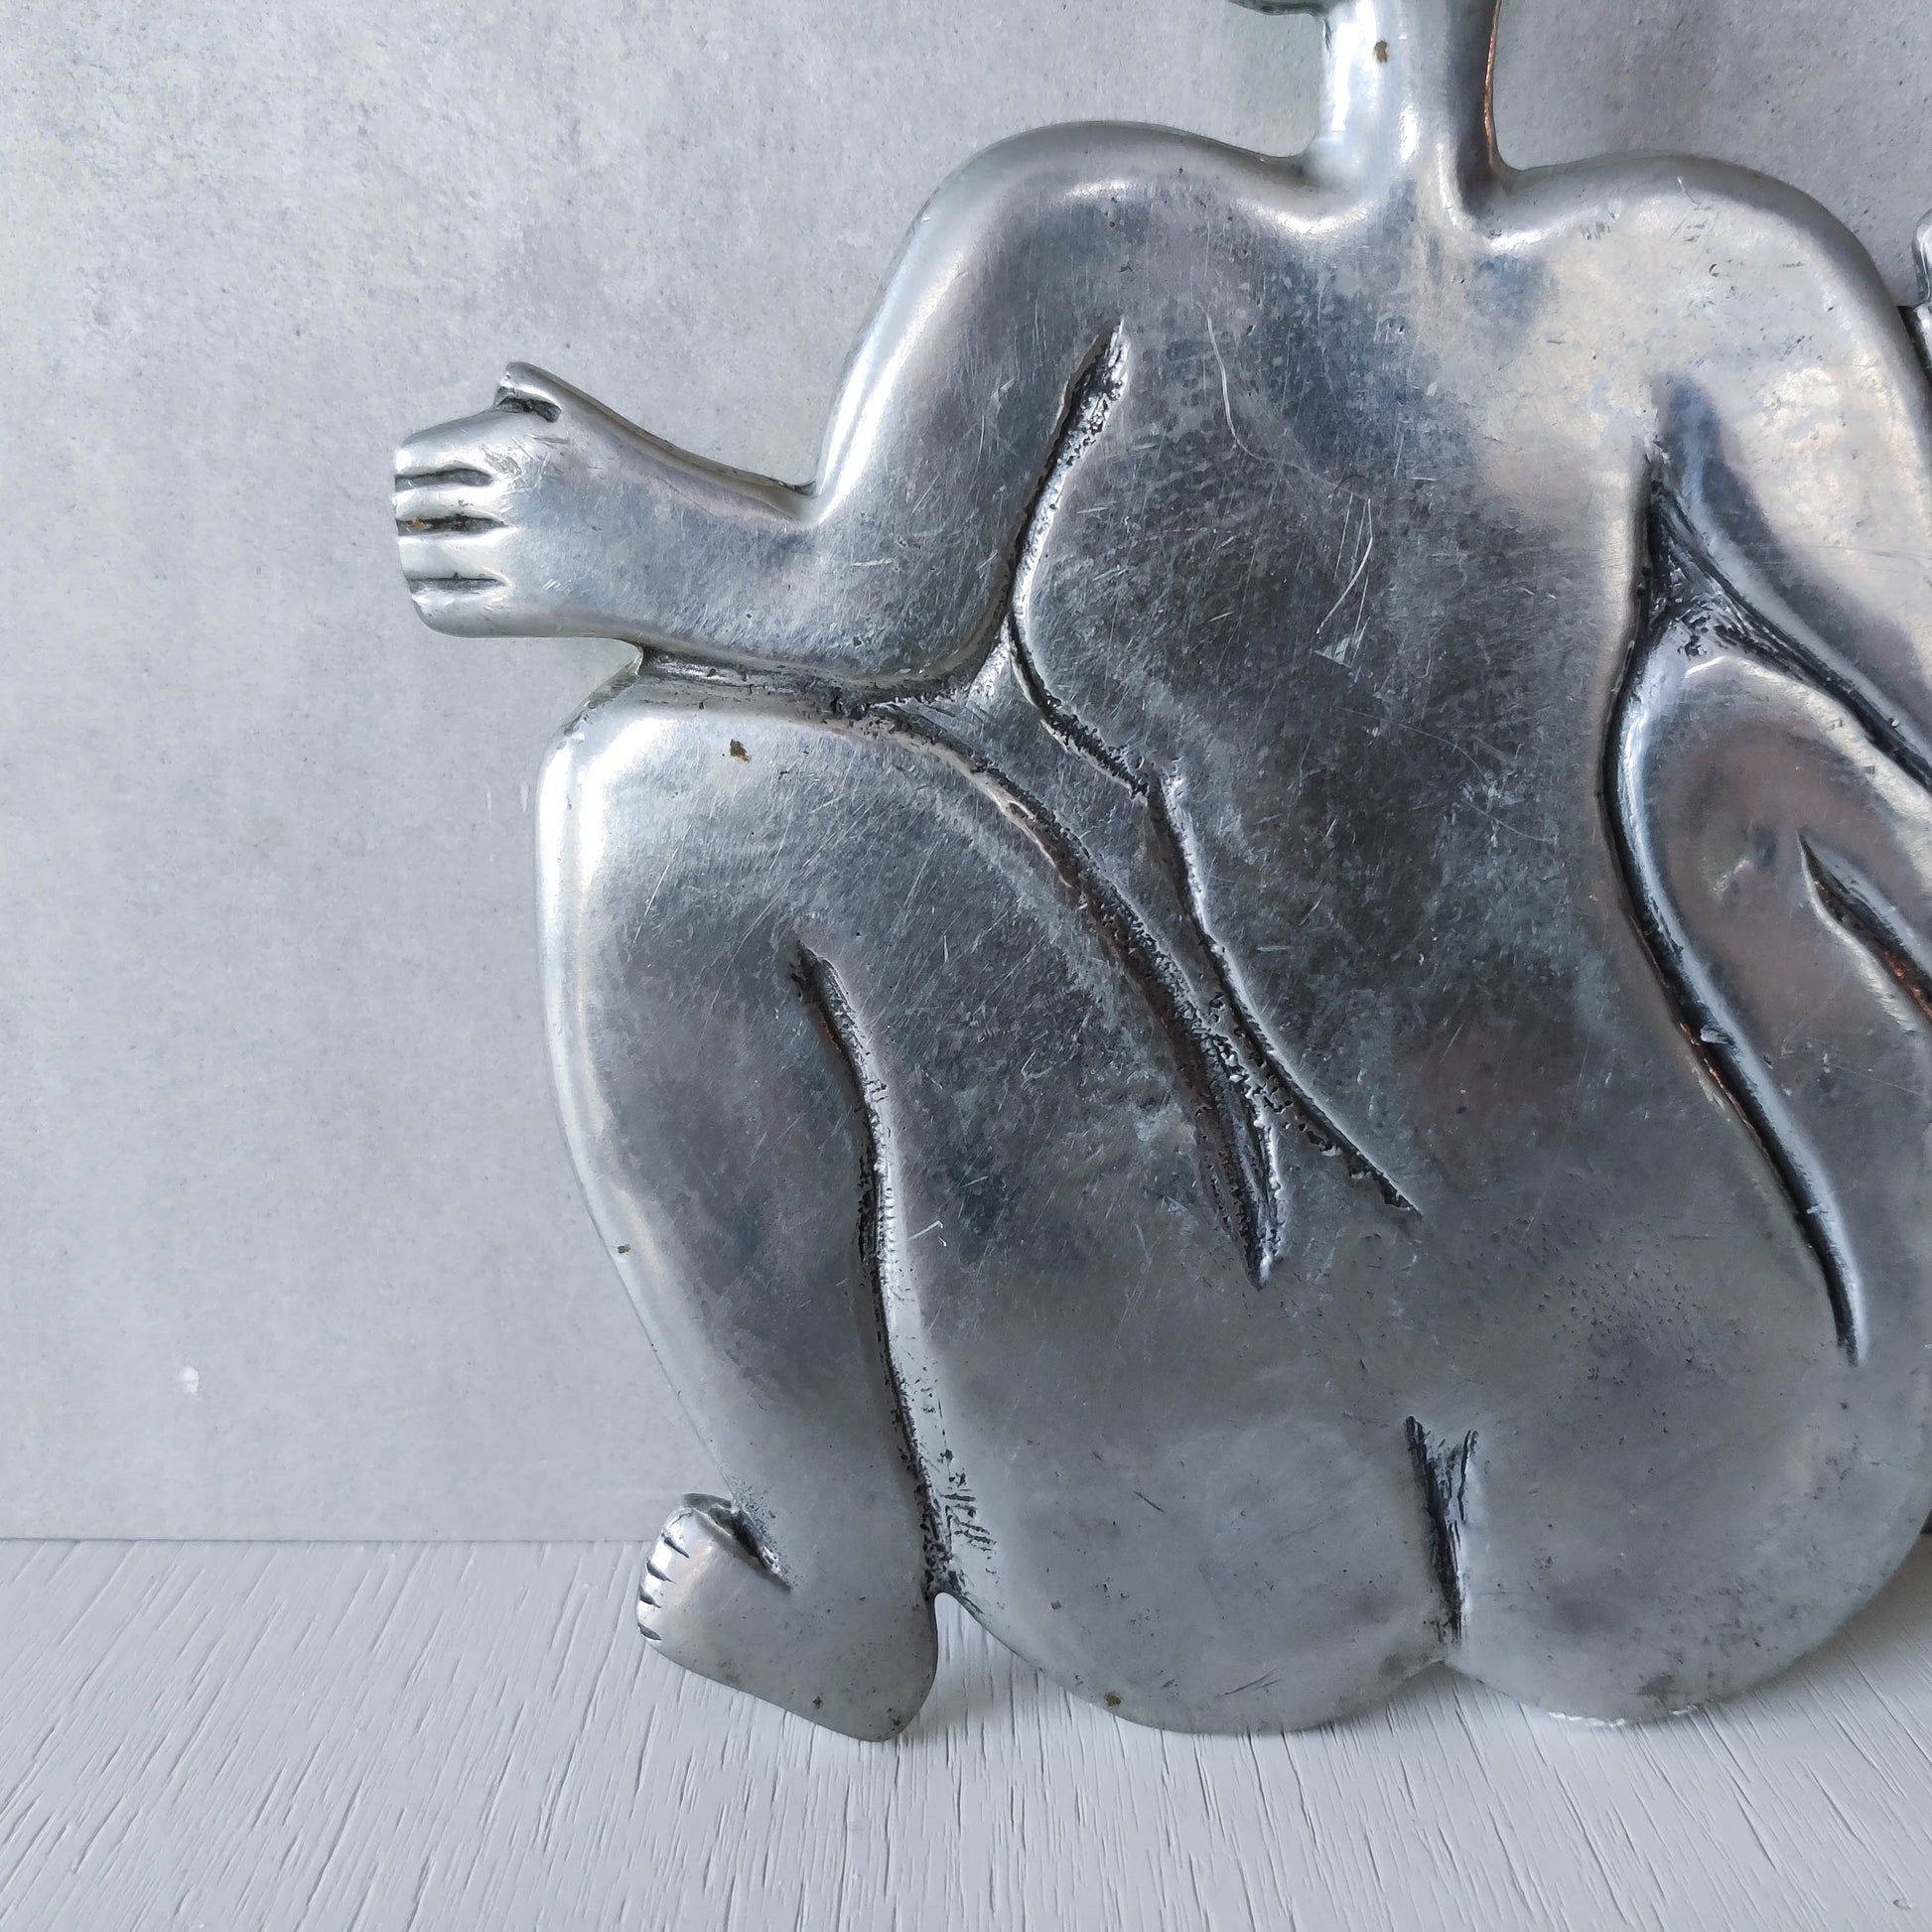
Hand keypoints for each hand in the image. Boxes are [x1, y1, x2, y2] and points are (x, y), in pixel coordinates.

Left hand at [394, 363, 648, 639]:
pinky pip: (442, 608)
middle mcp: (506, 492)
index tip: (425, 491)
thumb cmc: (646, 480)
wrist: (702, 547)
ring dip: (422, 561)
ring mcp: (515, 553)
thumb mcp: (583, 411)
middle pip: (411, 512)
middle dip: (418, 519)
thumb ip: (524, 394)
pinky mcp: (528, 608)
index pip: (412, 461)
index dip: (413, 477)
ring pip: (419, 560)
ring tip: (444, 562)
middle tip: (437, 529)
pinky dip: (435, 601)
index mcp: (509, 438)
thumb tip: (481, 406)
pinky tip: (455, 593)